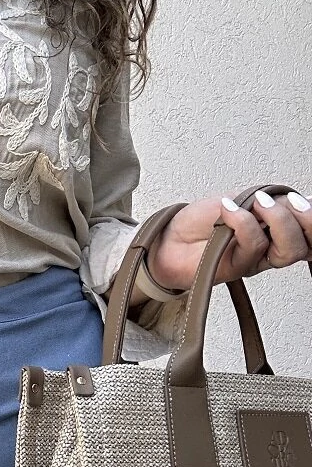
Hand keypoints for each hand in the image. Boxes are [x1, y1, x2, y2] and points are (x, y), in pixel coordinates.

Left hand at [146, 189, 311, 291]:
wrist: (168, 239)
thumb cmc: (199, 221)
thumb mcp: (239, 198)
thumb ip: (267, 201)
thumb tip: (289, 200)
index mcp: (274, 228)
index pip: (307, 228)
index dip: (311, 217)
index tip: (304, 199)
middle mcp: (269, 247)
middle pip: (305, 244)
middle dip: (306, 220)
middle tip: (291, 202)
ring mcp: (255, 259)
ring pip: (288, 250)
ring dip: (279, 220)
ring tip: (258, 203)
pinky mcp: (238, 268)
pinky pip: (254, 246)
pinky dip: (244, 222)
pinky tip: (229, 210)